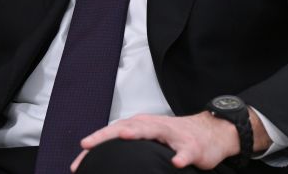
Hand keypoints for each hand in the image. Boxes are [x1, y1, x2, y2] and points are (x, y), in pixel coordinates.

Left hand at [69, 112, 239, 171]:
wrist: (210, 132)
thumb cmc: (174, 136)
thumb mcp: (148, 138)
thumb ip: (129, 145)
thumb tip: (104, 159)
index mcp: (140, 125)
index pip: (112, 133)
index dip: (94, 144)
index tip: (77, 162)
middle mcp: (153, 126)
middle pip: (126, 128)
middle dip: (105, 136)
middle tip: (87, 144)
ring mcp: (173, 135)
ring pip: (153, 131)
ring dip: (138, 133)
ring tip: (124, 137)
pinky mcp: (192, 146)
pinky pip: (185, 151)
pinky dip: (181, 156)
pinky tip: (176, 163)